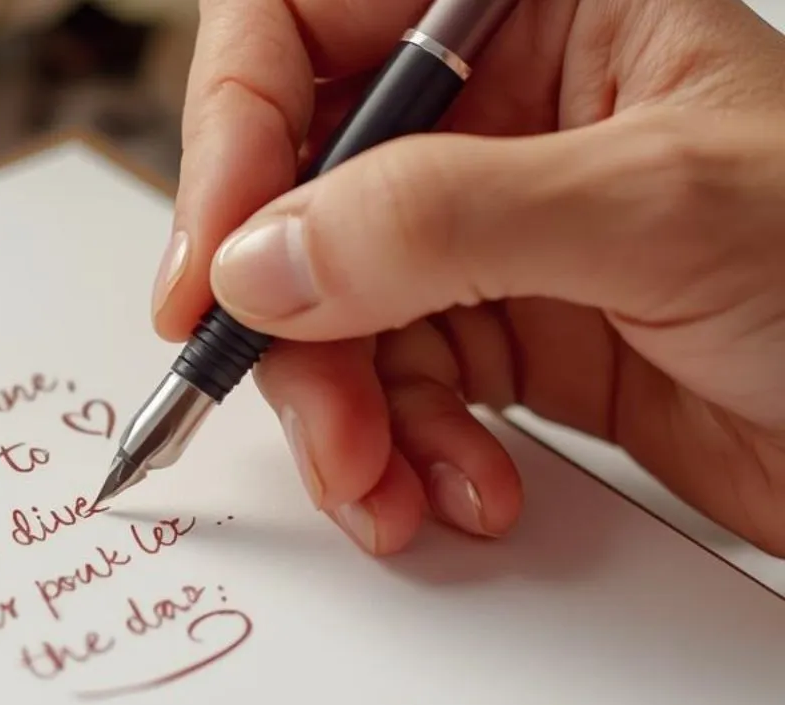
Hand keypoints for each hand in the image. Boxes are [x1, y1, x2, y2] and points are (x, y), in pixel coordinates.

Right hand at [152, 0, 784, 556]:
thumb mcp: (657, 212)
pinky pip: (391, 388)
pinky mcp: (505, 335)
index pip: (308, 29)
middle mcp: (499, 114)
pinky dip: (403, 452)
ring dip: (345, 416)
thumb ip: (439, 219)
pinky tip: (466, 485)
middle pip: (299, 194)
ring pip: (330, 310)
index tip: (219, 265)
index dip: (236, 136)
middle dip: (293, 323)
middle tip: (312, 415)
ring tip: (396, 485)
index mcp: (538, 11)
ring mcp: (492, 231)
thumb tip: (262, 258)